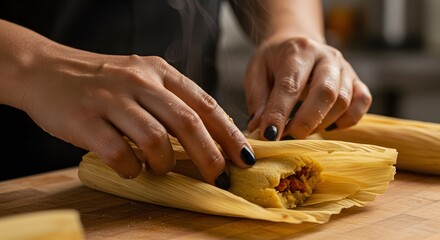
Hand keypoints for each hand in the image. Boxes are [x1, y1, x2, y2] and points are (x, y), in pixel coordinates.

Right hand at [20, 47, 254, 187]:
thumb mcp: (142, 78)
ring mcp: (112, 100)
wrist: (46, 70)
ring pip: (155, 139)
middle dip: (210, 155)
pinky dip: (131, 169)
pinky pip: (118, 153)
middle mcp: (139, 82)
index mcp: (159, 72)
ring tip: (160, 169)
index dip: (229, 133)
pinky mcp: (85, 120)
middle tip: (220, 176)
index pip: (205, 103)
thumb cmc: (102, 80)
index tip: (244, 156)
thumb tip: (209, 136)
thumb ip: (172, 101)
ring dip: (165, 163)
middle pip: (187, 122)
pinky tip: (131, 168)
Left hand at [245, 37, 371, 139]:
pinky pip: (362, 103)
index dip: (279, 113)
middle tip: (288, 137)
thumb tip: (258, 128)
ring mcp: (345, 68)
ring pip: (344, 101)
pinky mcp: (357, 81)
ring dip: (321, 124)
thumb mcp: (256, 73)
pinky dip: (346, 120)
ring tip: (299, 131)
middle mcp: (326, 56)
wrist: (297, 43)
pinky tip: (326, 125)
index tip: (269, 135)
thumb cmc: (274, 61)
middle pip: (326, 92)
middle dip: (306, 121)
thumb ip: (257, 100)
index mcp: (298, 51)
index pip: (290, 85)